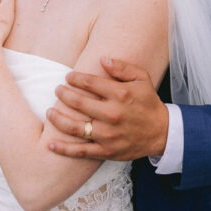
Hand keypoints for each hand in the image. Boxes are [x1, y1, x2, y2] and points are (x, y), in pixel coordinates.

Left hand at [46, 57, 168, 160]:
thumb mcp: (141, 78)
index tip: (68, 76)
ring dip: (58, 119)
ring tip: (49, 112)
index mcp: (120, 94)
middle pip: (79, 103)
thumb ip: (122, 67)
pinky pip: (81, 151)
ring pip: (75, 127)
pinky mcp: (106, 151)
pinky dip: (64, 148)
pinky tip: (50, 143)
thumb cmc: (148, 102)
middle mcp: (112, 114)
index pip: (90, 83)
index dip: (76, 78)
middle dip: (63, 94)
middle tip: (57, 90)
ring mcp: (107, 134)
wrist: (161, 132)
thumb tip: (102, 59)